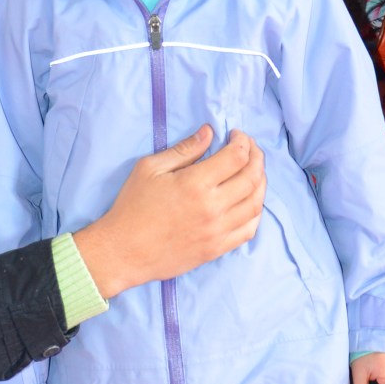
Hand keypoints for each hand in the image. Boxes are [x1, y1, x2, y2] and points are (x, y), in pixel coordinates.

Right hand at [72, 126, 264, 297]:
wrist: (123, 251)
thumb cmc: (132, 206)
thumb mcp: (150, 168)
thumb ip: (184, 149)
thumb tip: (209, 132)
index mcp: (195, 184)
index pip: (236, 157)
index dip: (243, 142)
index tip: (237, 135)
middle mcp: (212, 208)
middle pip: (252, 178)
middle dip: (257, 157)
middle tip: (251, 149)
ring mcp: (217, 231)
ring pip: (255, 203)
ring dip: (261, 182)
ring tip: (254, 171)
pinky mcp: (216, 249)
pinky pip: (248, 230)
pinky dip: (256, 212)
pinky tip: (250, 201)